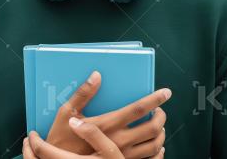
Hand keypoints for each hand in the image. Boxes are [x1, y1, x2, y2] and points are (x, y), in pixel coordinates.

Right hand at [45, 71, 168, 157]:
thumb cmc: (61, 138)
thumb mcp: (66, 113)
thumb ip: (82, 94)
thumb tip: (96, 75)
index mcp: (107, 125)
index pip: (137, 109)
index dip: (154, 99)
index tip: (166, 92)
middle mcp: (119, 142)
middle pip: (152, 127)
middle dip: (161, 116)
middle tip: (160, 110)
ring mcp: (123, 157)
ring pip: (154, 145)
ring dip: (160, 133)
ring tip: (158, 125)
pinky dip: (157, 152)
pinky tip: (155, 145)